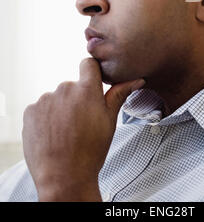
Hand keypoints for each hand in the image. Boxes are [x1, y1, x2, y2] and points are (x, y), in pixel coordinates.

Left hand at [22, 58, 144, 200]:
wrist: (64, 178)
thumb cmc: (90, 151)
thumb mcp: (110, 121)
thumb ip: (119, 94)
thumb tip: (136, 79)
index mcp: (87, 90)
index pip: (88, 64)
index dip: (91, 73)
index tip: (92, 85)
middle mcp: (64, 89)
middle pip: (72, 85)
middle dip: (76, 98)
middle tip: (81, 121)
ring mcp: (45, 100)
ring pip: (56, 98)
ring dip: (60, 109)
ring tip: (66, 132)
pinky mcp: (31, 111)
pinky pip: (41, 108)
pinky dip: (46, 118)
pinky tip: (53, 135)